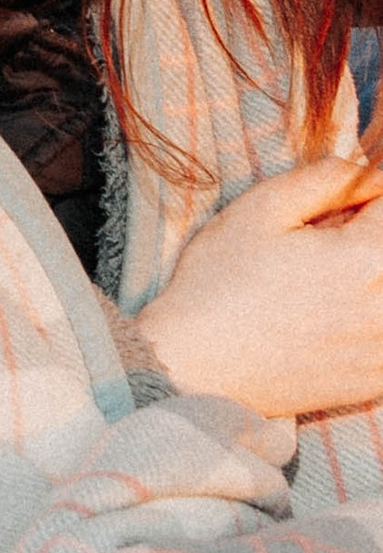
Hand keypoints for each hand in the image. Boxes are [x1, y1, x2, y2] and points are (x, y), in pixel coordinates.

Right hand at [134, 150, 382, 420]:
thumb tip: (370, 173)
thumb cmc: (216, 286)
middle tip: (331, 245)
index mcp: (366, 256)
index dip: (368, 196)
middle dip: (367, 238)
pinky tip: (333, 322)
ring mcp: (381, 348)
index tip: (338, 210)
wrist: (189, 370)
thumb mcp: (261, 210)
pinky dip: (370, 325)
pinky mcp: (373, 379)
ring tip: (326, 287)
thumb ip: (328, 178)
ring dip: (368, 280)